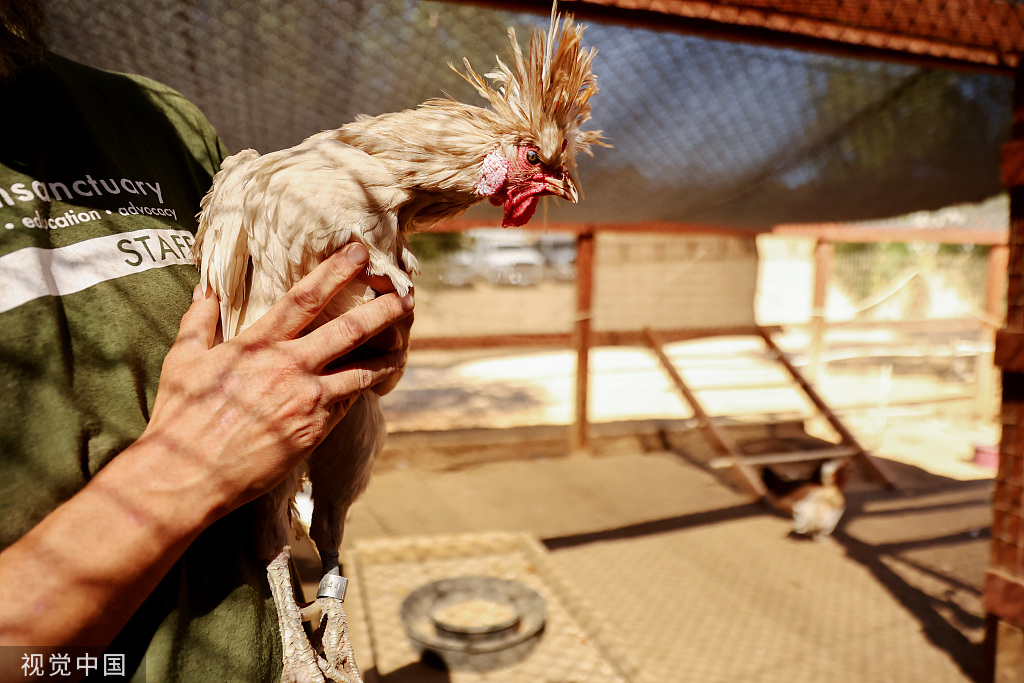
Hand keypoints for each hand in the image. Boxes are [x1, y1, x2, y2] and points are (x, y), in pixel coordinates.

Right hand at [140, 243, 413, 511]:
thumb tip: (205, 287)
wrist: (187, 475)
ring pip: (361, 372)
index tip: (359, 253)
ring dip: (386, 357)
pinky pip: (346, 405)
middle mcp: (288, 367)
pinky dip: (360, 391)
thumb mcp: (183, 360)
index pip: (304, 298)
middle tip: (408, 295)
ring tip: (403, 346)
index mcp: (257, 344)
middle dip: (382, 310)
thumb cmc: (180, 417)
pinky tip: (372, 384)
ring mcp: (305, 401)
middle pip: (348, 331)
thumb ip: (199, 320)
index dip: (335, 271)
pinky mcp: (314, 431)